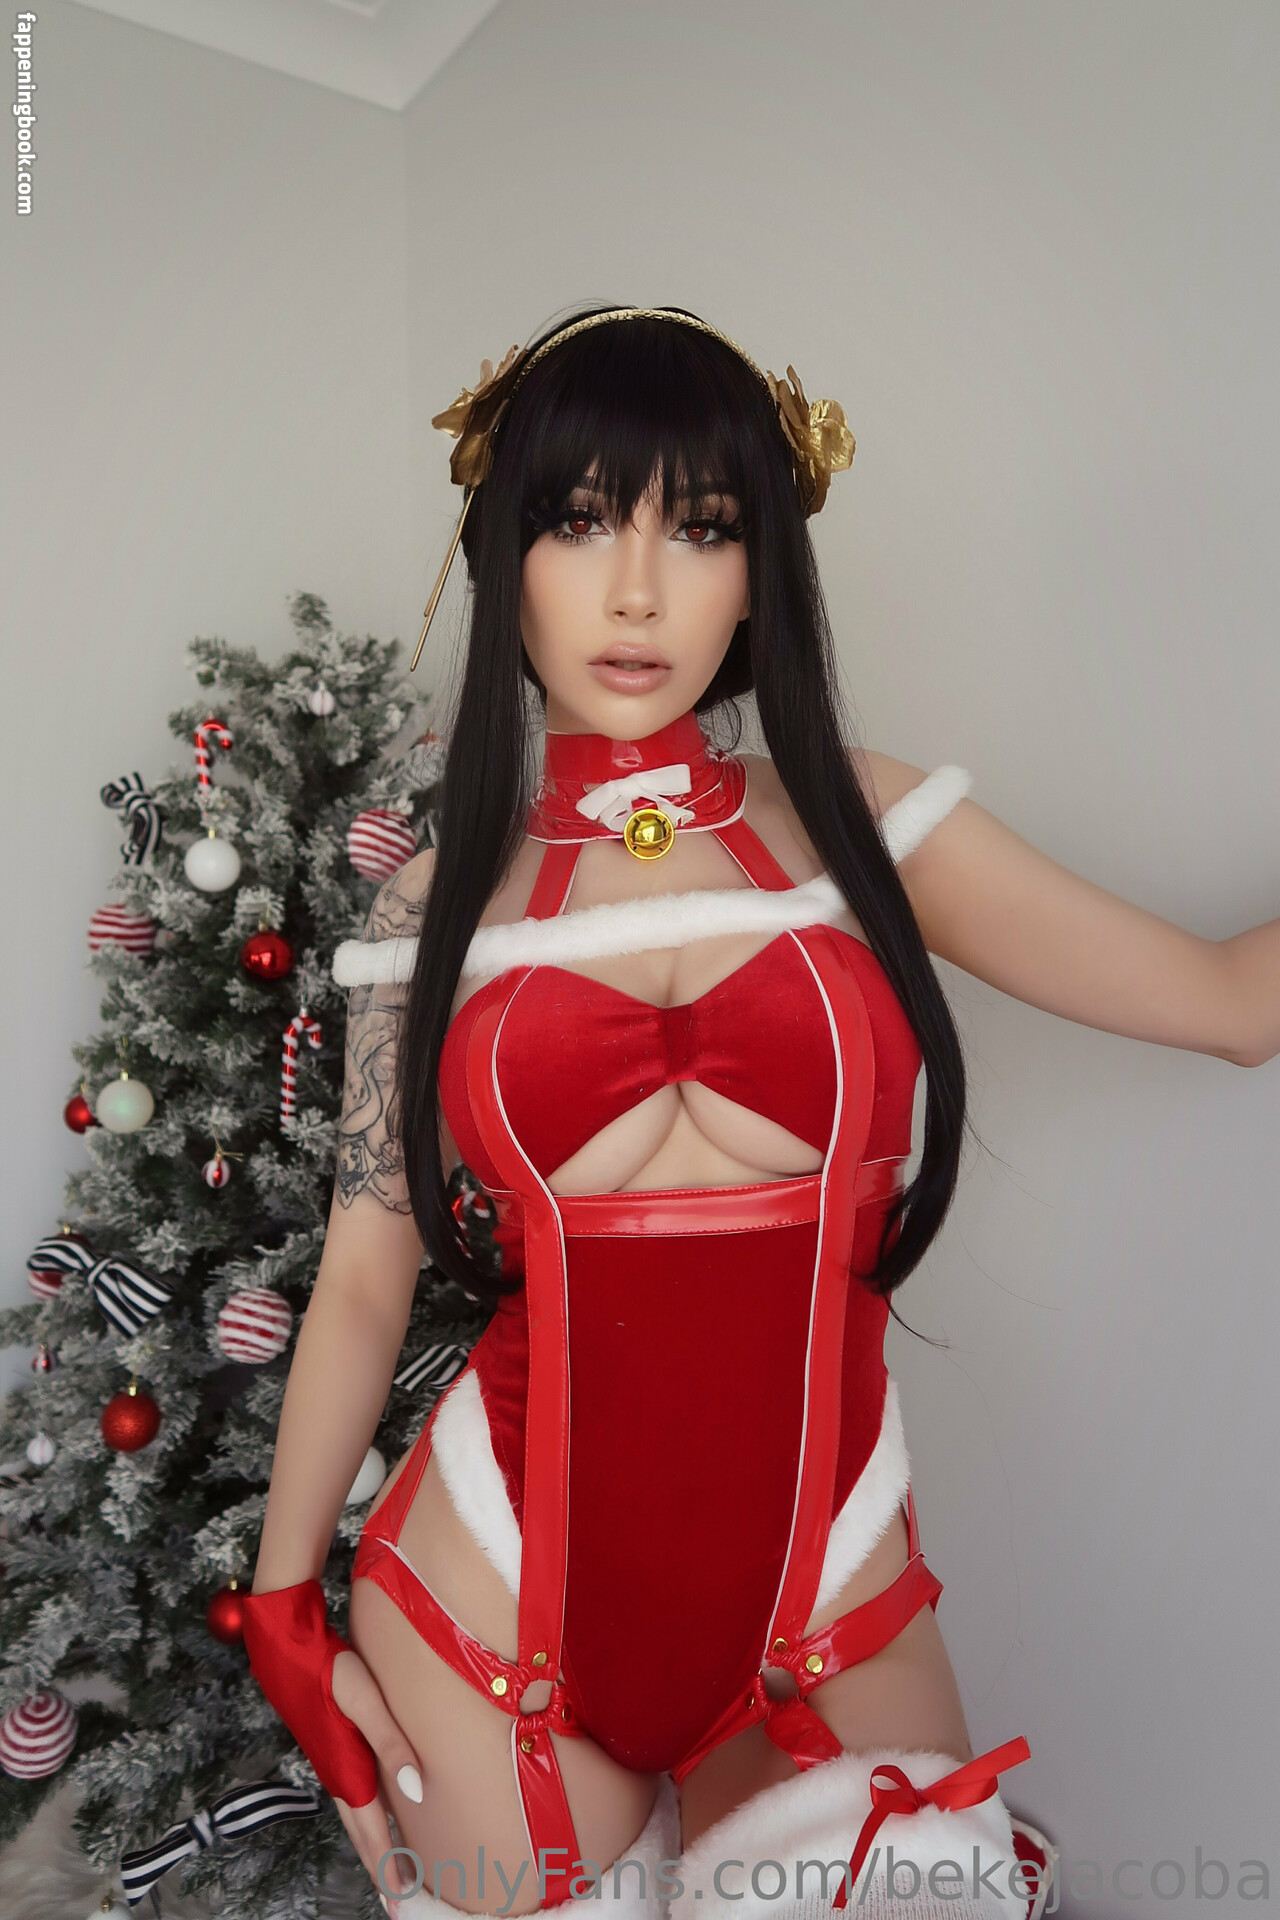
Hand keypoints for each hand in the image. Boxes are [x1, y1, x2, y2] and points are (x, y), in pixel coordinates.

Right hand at [329, 1645, 426, 1906]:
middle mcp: (338, 1774)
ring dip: (374, 1846)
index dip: (389, 1865)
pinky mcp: (333, 1748)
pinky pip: (354, 1797)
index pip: (372, 1831)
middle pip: (362, 1833)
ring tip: (391, 1870)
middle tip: (398, 1902)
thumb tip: (416, 1791)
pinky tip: (380, 1815)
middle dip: (381, 1867)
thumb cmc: (330, 1671)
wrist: (289, 1649)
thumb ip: (390, 1744)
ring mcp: (334, 1763)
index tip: (402, 1897)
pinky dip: (368, 1818)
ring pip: (357, 1817)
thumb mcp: (366, 1701)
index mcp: (347, 1770)